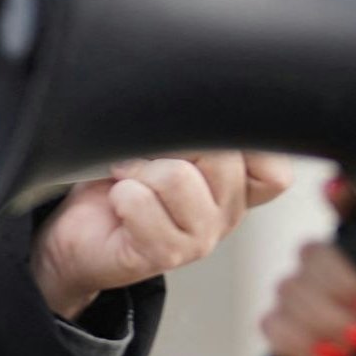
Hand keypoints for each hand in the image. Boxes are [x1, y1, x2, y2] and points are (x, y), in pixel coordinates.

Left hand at [31, 151, 293, 318]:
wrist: (81, 234)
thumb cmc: (122, 183)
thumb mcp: (163, 145)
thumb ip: (192, 132)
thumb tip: (192, 101)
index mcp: (237, 185)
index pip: (274, 169)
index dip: (242, 143)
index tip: (196, 134)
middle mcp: (228, 213)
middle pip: (221, 158)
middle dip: (170, 145)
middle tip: (144, 156)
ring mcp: (201, 238)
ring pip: (178, 178)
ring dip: (138, 170)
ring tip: (127, 179)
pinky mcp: (165, 254)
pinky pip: (141, 203)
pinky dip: (120, 193)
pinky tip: (118, 201)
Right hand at [259, 187, 355, 355]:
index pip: (350, 201)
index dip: (341, 194)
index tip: (340, 194)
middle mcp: (335, 263)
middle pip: (312, 254)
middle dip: (344, 290)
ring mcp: (303, 296)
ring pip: (290, 291)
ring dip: (330, 324)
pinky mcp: (282, 329)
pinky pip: (273, 324)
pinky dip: (305, 344)